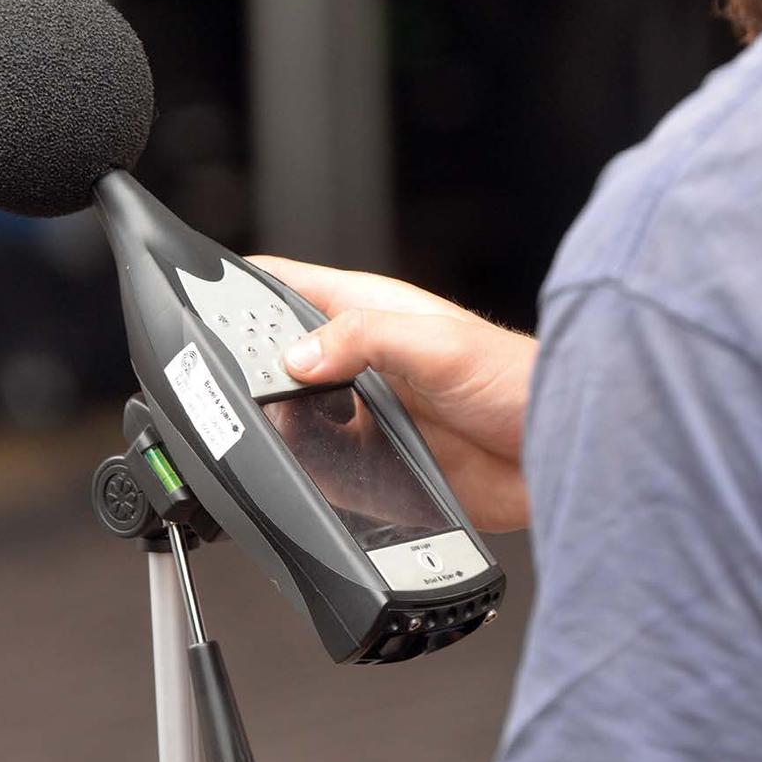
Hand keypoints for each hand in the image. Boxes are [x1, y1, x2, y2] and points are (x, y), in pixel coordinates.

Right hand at [247, 257, 535, 531]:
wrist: (557, 451)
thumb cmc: (517, 379)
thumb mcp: (436, 344)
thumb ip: (364, 340)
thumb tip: (298, 355)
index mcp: (372, 312)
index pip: (292, 286)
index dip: (247, 285)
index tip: (203, 294)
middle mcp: (364, 360)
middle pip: (282, 356)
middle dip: (251, 367)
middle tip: (224, 384)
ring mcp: (369, 412)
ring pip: (296, 415)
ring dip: (279, 424)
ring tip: (261, 432)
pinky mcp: (381, 464)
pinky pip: (324, 468)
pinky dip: (307, 471)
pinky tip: (302, 475)